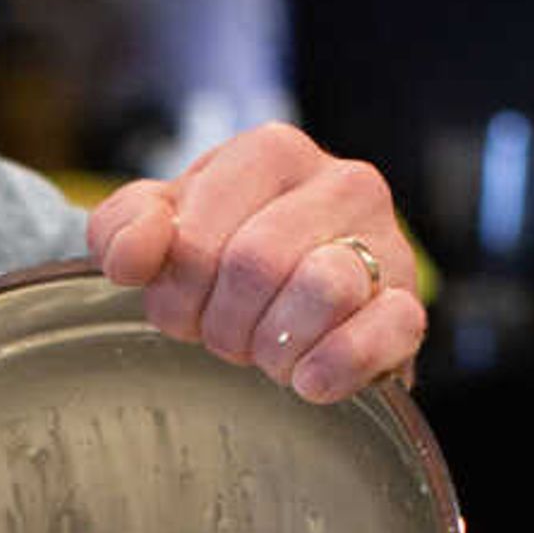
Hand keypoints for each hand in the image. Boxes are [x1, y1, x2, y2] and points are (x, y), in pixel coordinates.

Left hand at [87, 121, 426, 402]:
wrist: (292, 301)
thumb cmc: (222, 254)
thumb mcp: (158, 229)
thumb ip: (123, 228)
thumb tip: (132, 254)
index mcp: (270, 152)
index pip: (199, 236)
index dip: (176, 293)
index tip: (184, 306)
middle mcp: (340, 181)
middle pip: (256, 264)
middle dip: (221, 323)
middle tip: (223, 336)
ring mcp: (386, 239)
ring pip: (324, 288)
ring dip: (274, 345)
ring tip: (266, 351)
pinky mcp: (410, 302)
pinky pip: (389, 330)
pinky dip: (337, 365)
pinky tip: (308, 381)